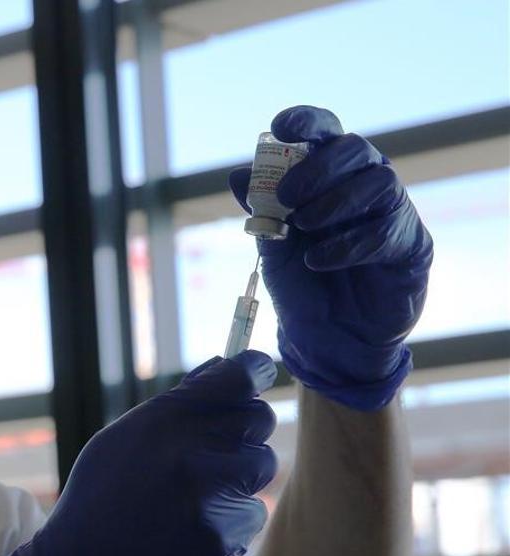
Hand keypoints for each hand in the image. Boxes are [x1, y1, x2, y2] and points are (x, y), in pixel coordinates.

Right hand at [0, 352, 278, 555]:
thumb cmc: (96, 506)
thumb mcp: (117, 444)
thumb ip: (172, 408)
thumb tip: (223, 368)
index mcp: (159, 421)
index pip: (234, 378)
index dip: (254, 370)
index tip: (259, 372)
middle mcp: (188, 453)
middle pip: (259, 420)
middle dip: (245, 432)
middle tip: (219, 450)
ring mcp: (208, 499)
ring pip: (260, 469)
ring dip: (238, 482)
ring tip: (193, 502)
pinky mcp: (221, 541)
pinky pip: (250, 517)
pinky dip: (229, 525)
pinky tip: (190, 537)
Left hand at [229, 105, 432, 410]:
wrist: (328, 340)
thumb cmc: (302, 285)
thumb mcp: (271, 246)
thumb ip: (259, 211)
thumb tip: (236, 176)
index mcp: (330, 176)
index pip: (326, 132)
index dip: (307, 122)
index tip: (280, 126)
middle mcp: (365, 185)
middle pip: (354, 149)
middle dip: (318, 166)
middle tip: (287, 194)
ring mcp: (393, 212)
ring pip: (378, 182)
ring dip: (334, 202)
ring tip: (302, 226)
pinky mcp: (412, 245)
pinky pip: (385, 231)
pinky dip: (346, 243)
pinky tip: (317, 260)